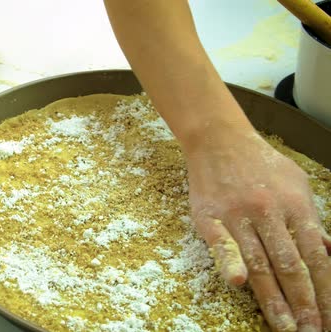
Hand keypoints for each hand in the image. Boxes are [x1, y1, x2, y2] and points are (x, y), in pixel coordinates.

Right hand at [185, 128, 330, 331]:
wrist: (219, 140)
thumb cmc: (261, 164)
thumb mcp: (297, 184)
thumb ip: (312, 220)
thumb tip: (329, 252)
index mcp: (295, 206)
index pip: (316, 258)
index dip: (325, 292)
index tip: (329, 319)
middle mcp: (269, 213)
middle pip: (290, 266)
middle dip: (305, 304)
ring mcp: (238, 216)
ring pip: (260, 262)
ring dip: (274, 300)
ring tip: (285, 328)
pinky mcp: (209, 218)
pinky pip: (220, 243)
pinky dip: (229, 262)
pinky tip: (238, 282)